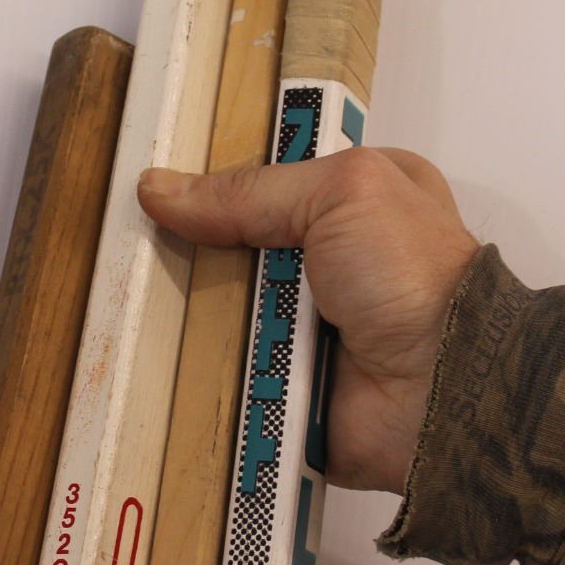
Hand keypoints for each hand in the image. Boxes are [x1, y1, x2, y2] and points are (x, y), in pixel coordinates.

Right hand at [138, 148, 478, 494]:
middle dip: (189, 245)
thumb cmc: (408, 274)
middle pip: (238, 244)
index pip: (274, 176)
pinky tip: (143, 348)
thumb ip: (251, 190)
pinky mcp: (284, 381)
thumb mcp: (342, 194)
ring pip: (222, 308)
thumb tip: (157, 188)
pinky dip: (191, 365)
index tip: (158, 175)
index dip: (222, 177)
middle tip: (125, 237)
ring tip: (123, 292)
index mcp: (358, 199)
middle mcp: (331, 259)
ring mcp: (304, 323)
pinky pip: (224, 369)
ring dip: (181, 307)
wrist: (441, 390)